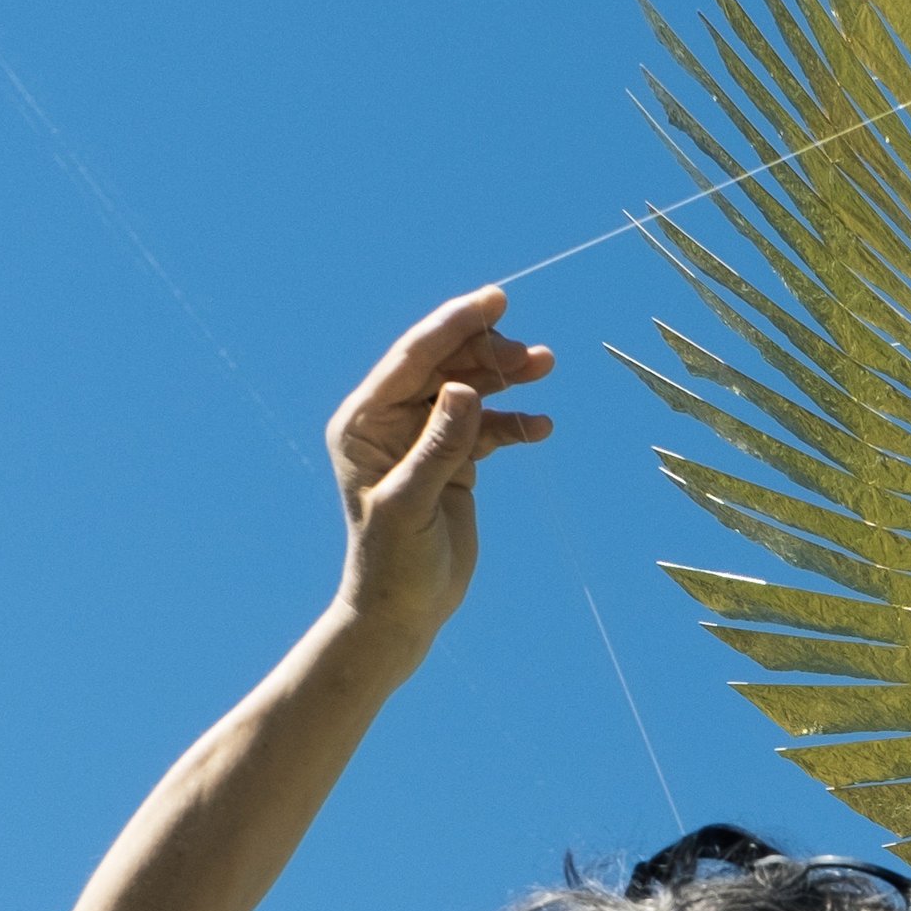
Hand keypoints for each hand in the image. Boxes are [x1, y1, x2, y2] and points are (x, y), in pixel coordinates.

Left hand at [328, 286, 553, 654]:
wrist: (404, 611)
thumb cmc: (393, 562)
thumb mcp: (411, 503)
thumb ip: (438, 445)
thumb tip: (466, 388)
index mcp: (365, 421)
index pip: (413, 358)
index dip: (454, 324)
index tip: (497, 299)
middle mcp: (391, 421)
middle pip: (446, 366)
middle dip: (490, 353)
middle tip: (535, 355)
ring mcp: (424, 438)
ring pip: (471, 390)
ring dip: (508, 380)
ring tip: (545, 368)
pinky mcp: (453, 460)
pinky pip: (488, 428)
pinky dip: (515, 424)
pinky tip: (541, 427)